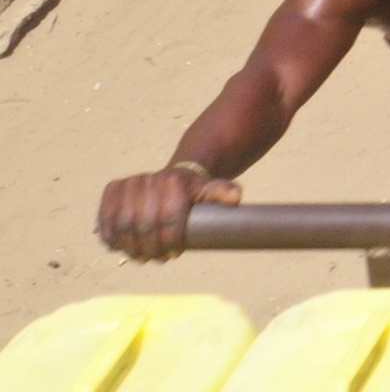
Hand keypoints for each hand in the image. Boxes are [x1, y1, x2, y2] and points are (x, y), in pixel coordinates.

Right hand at [98, 165, 239, 262]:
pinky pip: (105, 221)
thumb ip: (222, 193)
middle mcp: (148, 178)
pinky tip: (121, 248)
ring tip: (142, 257)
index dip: (170, 241)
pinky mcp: (111, 191)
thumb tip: (236, 198)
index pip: (169, 218)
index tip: (174, 253)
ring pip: (123, 225)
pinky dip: (111, 239)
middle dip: (151, 248)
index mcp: (173, 180)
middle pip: (144, 224)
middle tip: (159, 259)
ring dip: (130, 247)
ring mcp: (127, 184)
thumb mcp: (209, 191)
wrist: (171, 178)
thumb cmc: (192, 191)